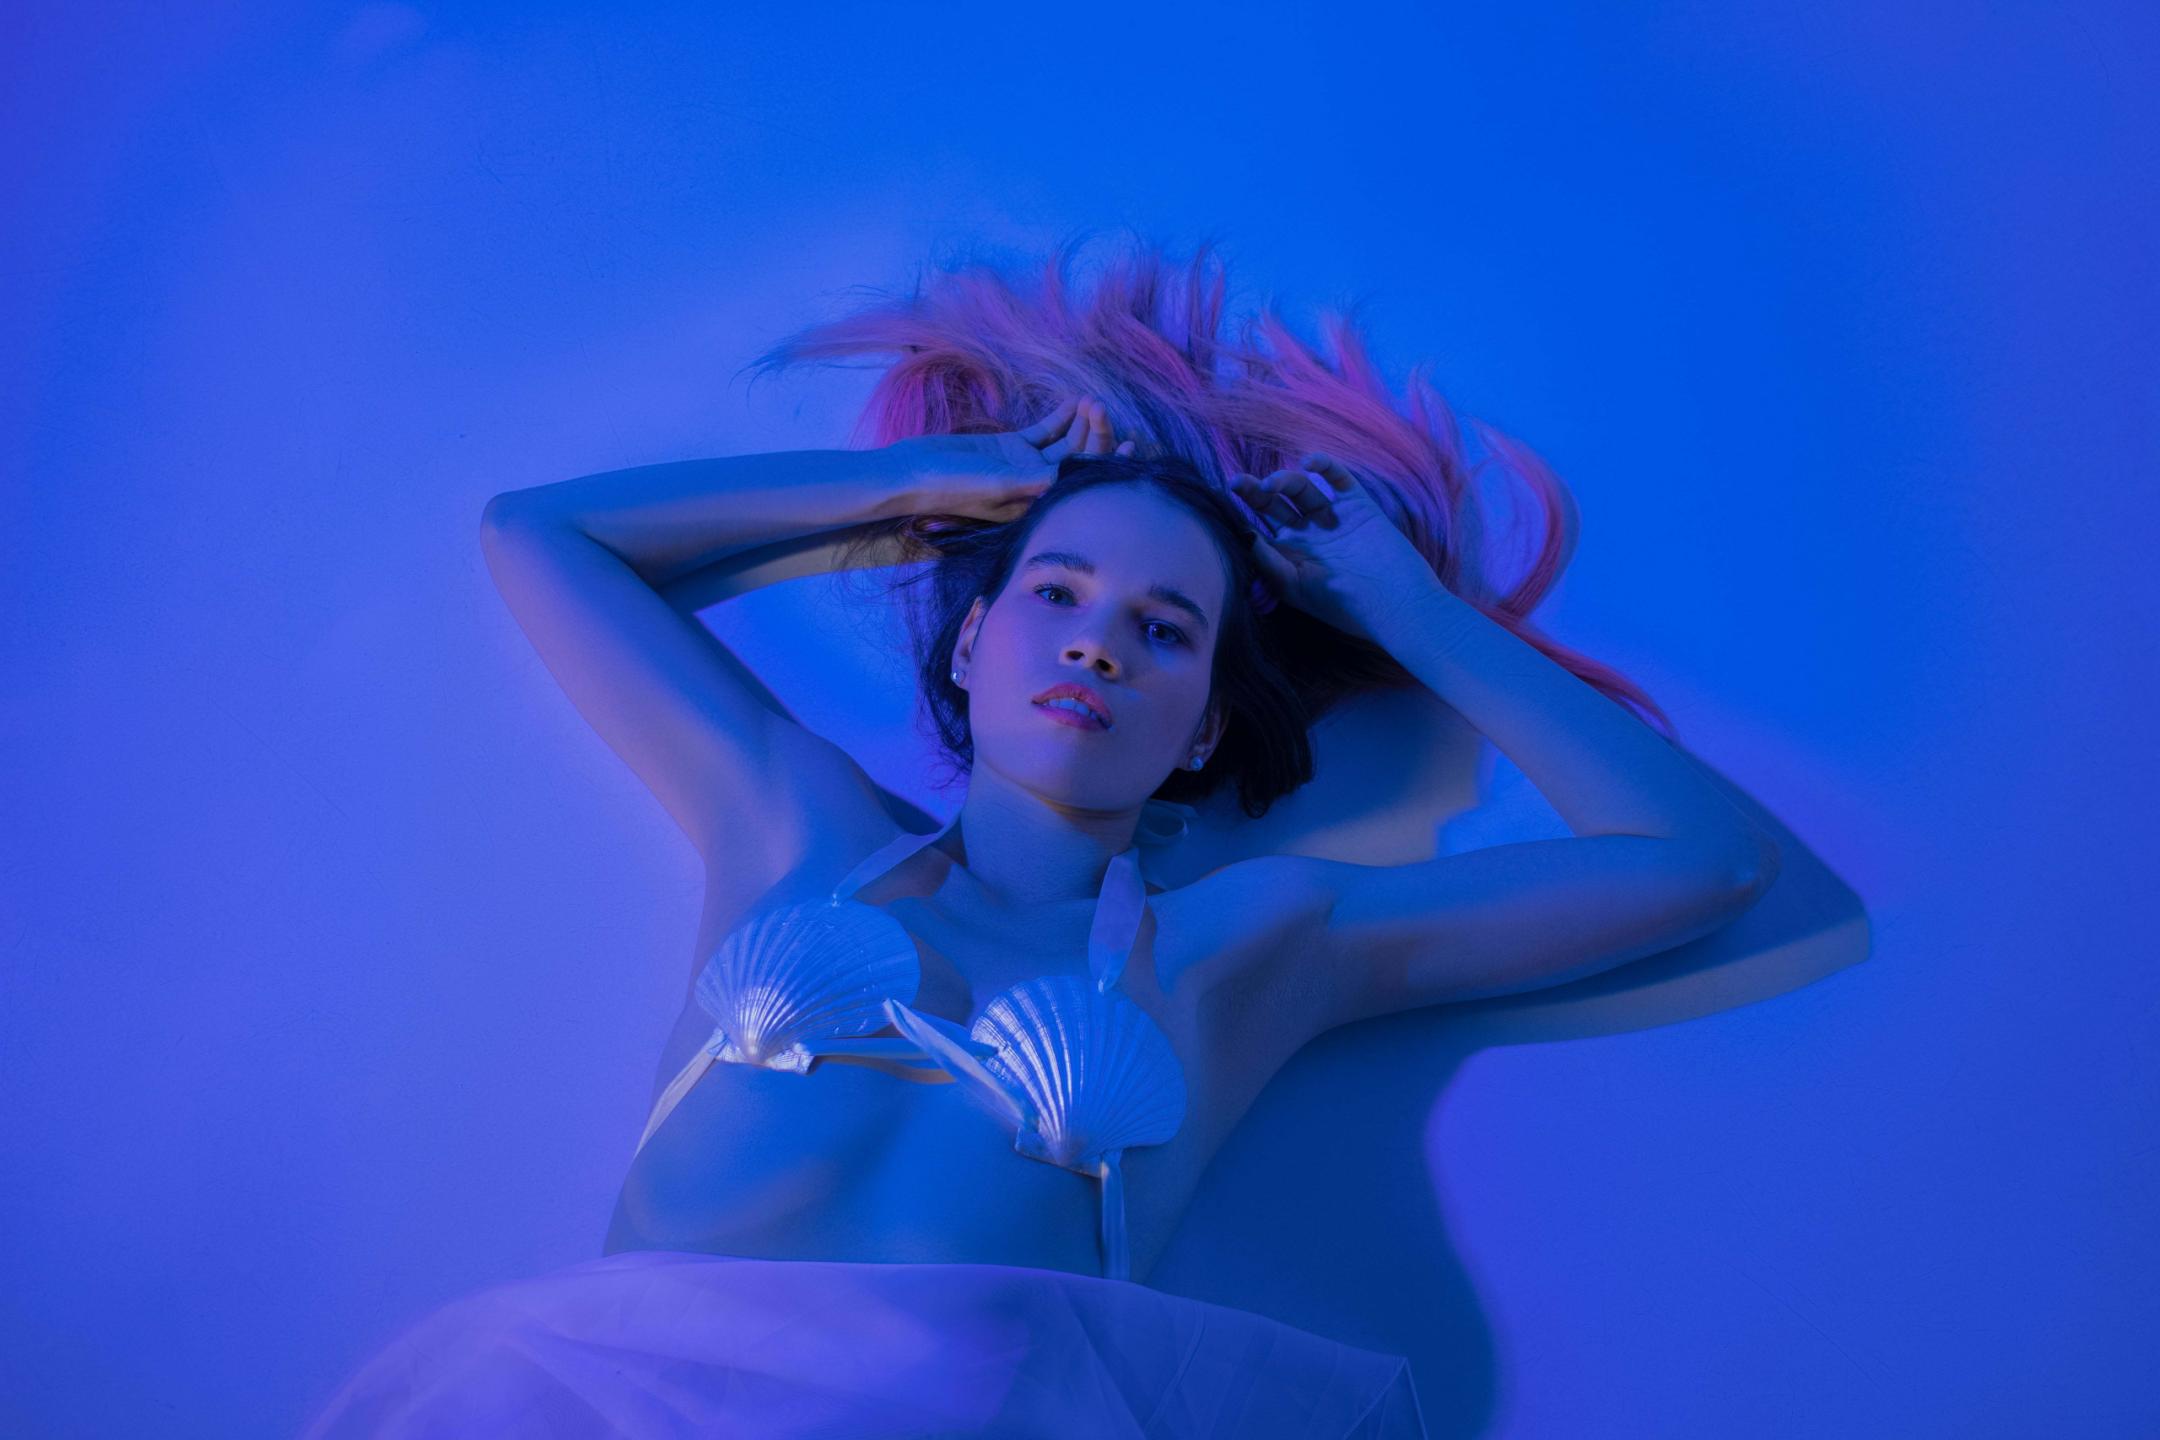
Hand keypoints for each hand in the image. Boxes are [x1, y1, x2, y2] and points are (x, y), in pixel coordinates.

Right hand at [887, 396, 1134, 522]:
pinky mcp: (1010, 448)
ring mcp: (1024, 466)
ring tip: (1091, 401)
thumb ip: (1034, 480)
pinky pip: (1044, 432)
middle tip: (1105, 410)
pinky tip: (1074, 401)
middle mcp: (1036, 487)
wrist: (912, 472)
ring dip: (1079, 424)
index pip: (1080, 485)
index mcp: (1037, 504)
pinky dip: (1059, 418)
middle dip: (1095, 438)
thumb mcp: (997, 483)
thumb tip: (1074, 477)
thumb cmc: (951, 485)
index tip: (1128, 448)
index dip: (1106, 467)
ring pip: (1063, 445)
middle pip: (1077, 462)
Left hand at [1231, 453, 1440, 642]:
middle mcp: (1308, 534)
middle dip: (1255, 492)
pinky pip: (1338, 479)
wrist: (1395, 604)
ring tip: (1273, 485)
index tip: (1227, 499)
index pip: (1259, 528)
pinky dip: (1324, 465)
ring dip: (1284, 481)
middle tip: (1237, 484)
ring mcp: (1332, 518)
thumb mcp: (1295, 588)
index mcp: (1290, 556)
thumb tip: (1244, 533)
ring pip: (1301, 489)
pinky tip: (1308, 462)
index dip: (1243, 513)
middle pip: (1275, 504)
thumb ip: (1268, 562)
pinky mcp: (1357, 506)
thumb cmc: (1343, 605)